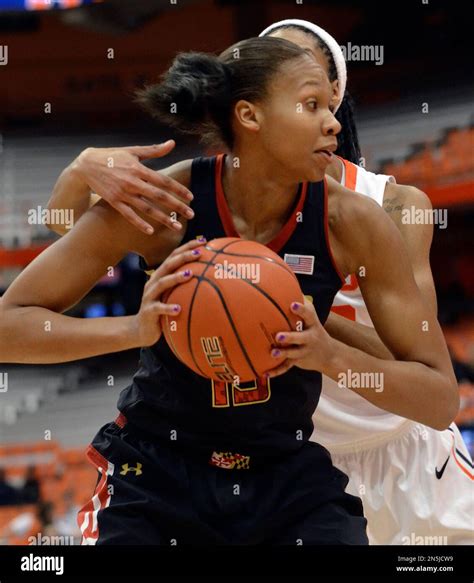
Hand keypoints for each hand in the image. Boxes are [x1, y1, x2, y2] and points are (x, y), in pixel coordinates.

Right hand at [72, 141, 193, 233]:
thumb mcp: (133, 151)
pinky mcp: (114, 202)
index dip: (179, 189)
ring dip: (163, 219)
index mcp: (139, 169)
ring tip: (177, 227)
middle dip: (177, 206)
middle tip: (192, 215)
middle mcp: (133, 182)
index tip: (191, 197)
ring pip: (147, 208)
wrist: (86, 165)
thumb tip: (172, 143)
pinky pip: (129, 215)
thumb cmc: (112, 156)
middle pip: (159, 196)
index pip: (164, 181)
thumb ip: (154, 150)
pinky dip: (139, 223)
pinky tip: (151, 231)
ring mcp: (123, 193)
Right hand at [130, 237, 204, 346]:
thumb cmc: (163, 311)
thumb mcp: (173, 296)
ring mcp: (150, 296)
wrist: (141, 330)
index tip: (204, 240)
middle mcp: (154, 282)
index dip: (187, 247)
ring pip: (162, 283)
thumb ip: (186, 286)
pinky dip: (168, 308)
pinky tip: (179, 309)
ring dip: (176, 277)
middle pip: (168, 264)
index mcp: (161, 276)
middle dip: (183, 256)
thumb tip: (212, 279)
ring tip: (190, 274)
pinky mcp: (148, 311)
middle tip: (199, 253)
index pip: (174, 256)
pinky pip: (158, 308)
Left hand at [265, 299, 333, 377]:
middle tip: (279, 335)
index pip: (308, 314)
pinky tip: (264, 373)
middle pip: (301, 337)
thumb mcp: (311, 317)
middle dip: (290, 337)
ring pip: (293, 353)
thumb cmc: (313, 329)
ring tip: (272, 353)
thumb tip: (286, 283)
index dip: (301, 309)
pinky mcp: (298, 361)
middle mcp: (310, 337)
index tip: (292, 304)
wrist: (330, 354)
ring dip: (283, 354)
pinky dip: (275, 371)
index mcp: (312, 323)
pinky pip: (286, 367)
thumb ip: (301, 303)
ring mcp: (304, 350)